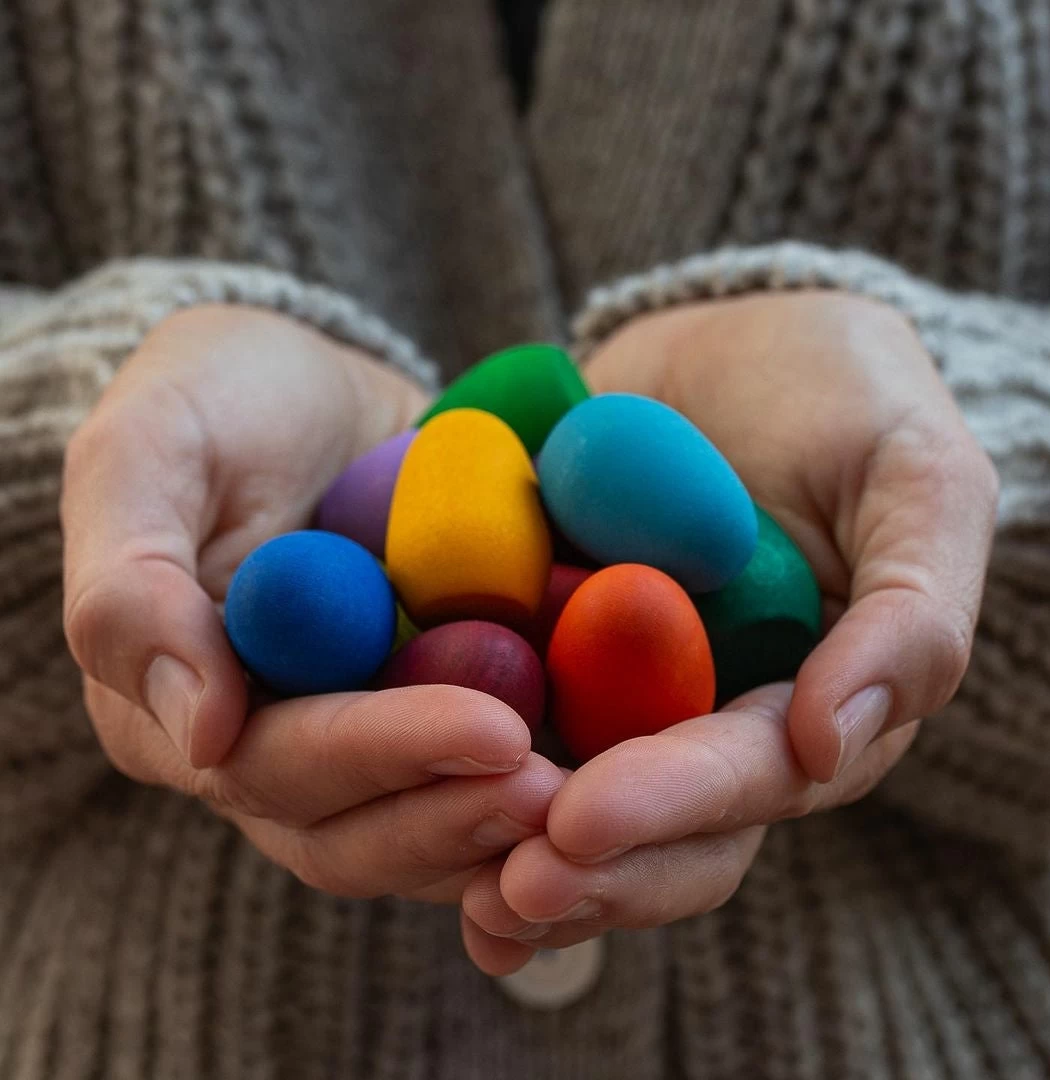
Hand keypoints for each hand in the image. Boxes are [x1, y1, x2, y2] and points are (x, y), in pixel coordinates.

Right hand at [62, 305, 562, 902]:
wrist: (317, 393)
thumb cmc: (221, 401)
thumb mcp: (149, 452)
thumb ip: (133, 586)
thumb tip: (200, 734)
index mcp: (179, 707)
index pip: (277, 765)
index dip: (384, 755)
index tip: (494, 731)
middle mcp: (267, 747)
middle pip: (355, 828)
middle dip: (458, 813)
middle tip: (565, 789)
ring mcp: (354, 739)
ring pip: (422, 827)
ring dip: (506, 826)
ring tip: (605, 796)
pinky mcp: (425, 716)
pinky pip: (478, 775)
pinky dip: (540, 782)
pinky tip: (617, 771)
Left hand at [461, 291, 997, 971]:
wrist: (730, 340)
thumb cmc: (845, 396)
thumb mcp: (914, 478)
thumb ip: (910, 610)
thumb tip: (830, 746)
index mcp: (803, 702)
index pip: (747, 779)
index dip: (673, 808)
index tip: (582, 821)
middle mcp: (704, 717)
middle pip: (653, 825)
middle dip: (585, 866)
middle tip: (501, 890)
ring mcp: (615, 689)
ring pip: (566, 796)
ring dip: (506, 850)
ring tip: (450, 892)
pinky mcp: (539, 643)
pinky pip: (492, 708)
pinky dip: (445, 761)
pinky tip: (388, 803)